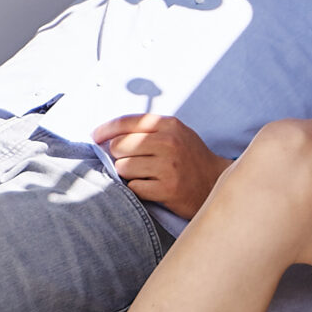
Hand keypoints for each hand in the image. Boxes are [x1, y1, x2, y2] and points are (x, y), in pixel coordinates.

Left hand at [93, 115, 230, 218]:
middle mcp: (168, 142)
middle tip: (132, 162)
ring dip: (129, 175)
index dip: (105, 130)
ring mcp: (168, 166)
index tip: (95, 137)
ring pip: (123, 168)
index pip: (126, 122)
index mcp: (169, 125)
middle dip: (119, 156)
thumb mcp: (176, 133)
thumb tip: (108, 135)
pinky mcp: (167, 188)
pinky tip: (152, 188)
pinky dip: (138, 189)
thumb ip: (148, 130)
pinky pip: (134, 187)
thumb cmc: (190, 158)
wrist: (216, 183)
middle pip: (119, 146)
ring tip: (146, 176)